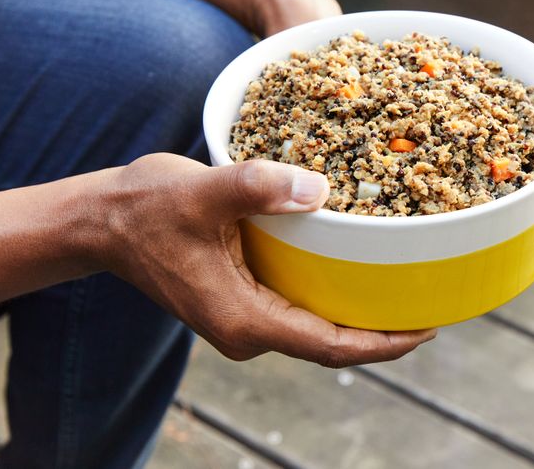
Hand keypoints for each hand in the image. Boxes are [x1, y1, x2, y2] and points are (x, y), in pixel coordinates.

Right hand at [98, 153, 435, 364]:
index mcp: (243, 319)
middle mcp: (247, 328)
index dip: (382, 343)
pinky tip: (358, 267)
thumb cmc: (145, 208)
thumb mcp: (202, 191)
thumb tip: (318, 188)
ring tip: (406, 288)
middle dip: (382, 332)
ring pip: (316, 325)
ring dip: (359, 313)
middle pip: (330, 342)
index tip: (426, 329)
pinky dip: (332, 293)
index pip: (329, 345)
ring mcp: (243, 316)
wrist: (103, 220)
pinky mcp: (241, 297)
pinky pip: (300, 306)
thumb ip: (257, 186)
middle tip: (430, 302)